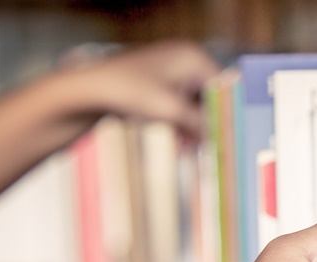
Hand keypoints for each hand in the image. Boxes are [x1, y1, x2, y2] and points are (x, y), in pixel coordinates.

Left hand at [59, 41, 218, 138]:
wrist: (90, 89)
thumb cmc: (131, 92)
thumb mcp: (173, 111)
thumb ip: (201, 124)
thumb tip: (218, 137)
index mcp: (193, 58)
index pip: (223, 88)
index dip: (226, 113)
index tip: (227, 136)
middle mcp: (184, 59)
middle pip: (208, 96)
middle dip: (207, 123)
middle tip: (208, 147)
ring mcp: (170, 69)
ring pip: (192, 103)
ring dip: (192, 127)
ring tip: (188, 148)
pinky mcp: (157, 82)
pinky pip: (177, 103)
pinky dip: (178, 122)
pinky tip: (177, 141)